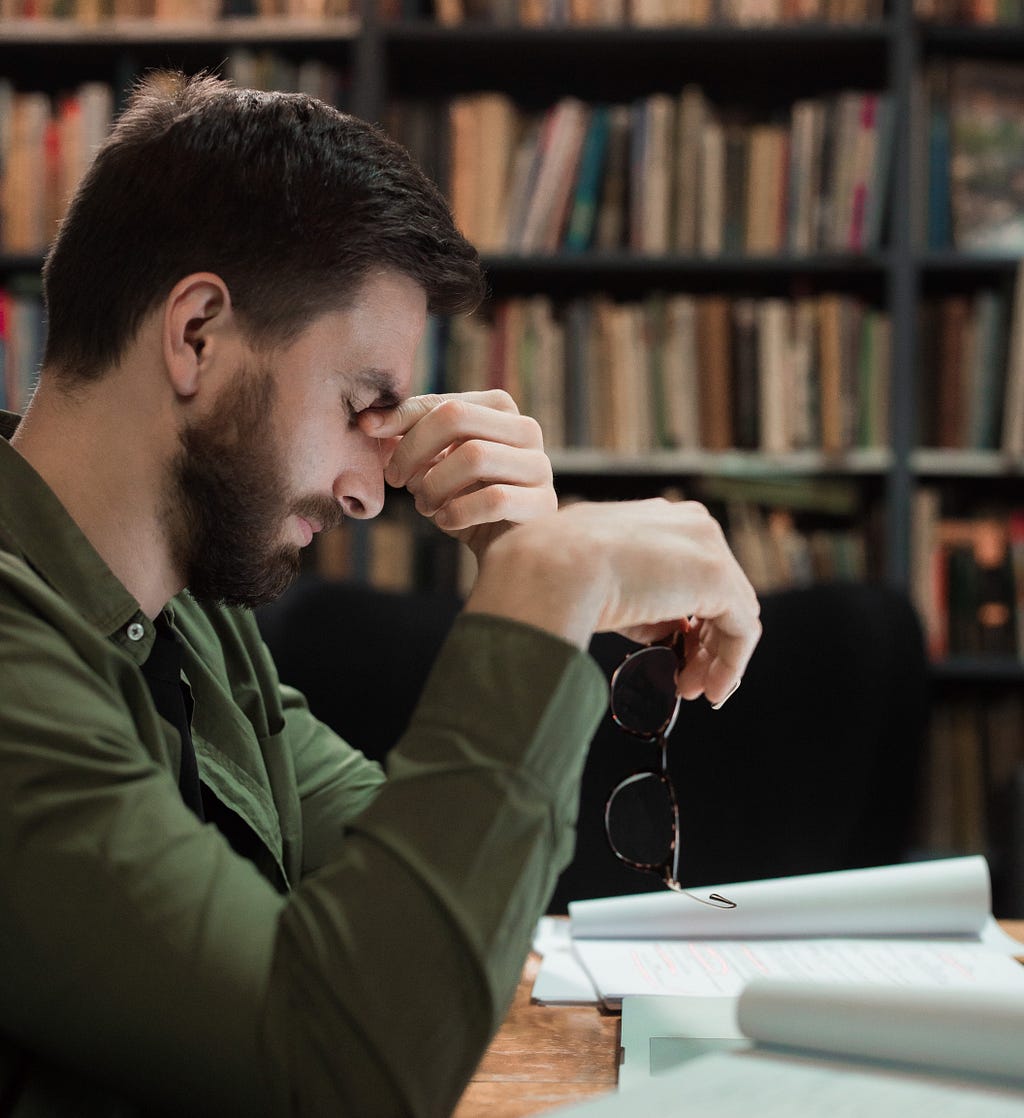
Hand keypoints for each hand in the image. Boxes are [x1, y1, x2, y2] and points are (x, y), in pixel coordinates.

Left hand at [359, 390, 556, 558]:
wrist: (503, 551)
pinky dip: (459, 512)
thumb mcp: (434, 465)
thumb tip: (369, 422)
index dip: (402, 416)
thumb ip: (409, 438)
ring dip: (435, 485)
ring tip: (424, 506)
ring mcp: (539, 466)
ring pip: (475, 456)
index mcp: (500, 410)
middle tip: (396, 479)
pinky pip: (493, 500)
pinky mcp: (542, 503)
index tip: (367, 430)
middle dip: (415, 448)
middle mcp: (526, 430)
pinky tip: (446, 521)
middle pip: (457, 417)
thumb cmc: (464, 501)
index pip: (444, 402)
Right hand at [468, 498, 761, 706]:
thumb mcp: (593, 581)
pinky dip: (730, 663)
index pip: (687, 571)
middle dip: (703, 640)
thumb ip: (633, 601)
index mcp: (654, 517)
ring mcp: (706, 546)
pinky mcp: (717, 577)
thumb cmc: (549, 576)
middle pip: (716, 591)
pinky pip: (741, 628)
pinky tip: (711, 691)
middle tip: (685, 681)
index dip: (684, 617)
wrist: (547, 569)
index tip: (669, 653)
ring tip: (693, 691)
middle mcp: (687, 523)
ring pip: (732, 610)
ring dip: (716, 657)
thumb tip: (660, 633)